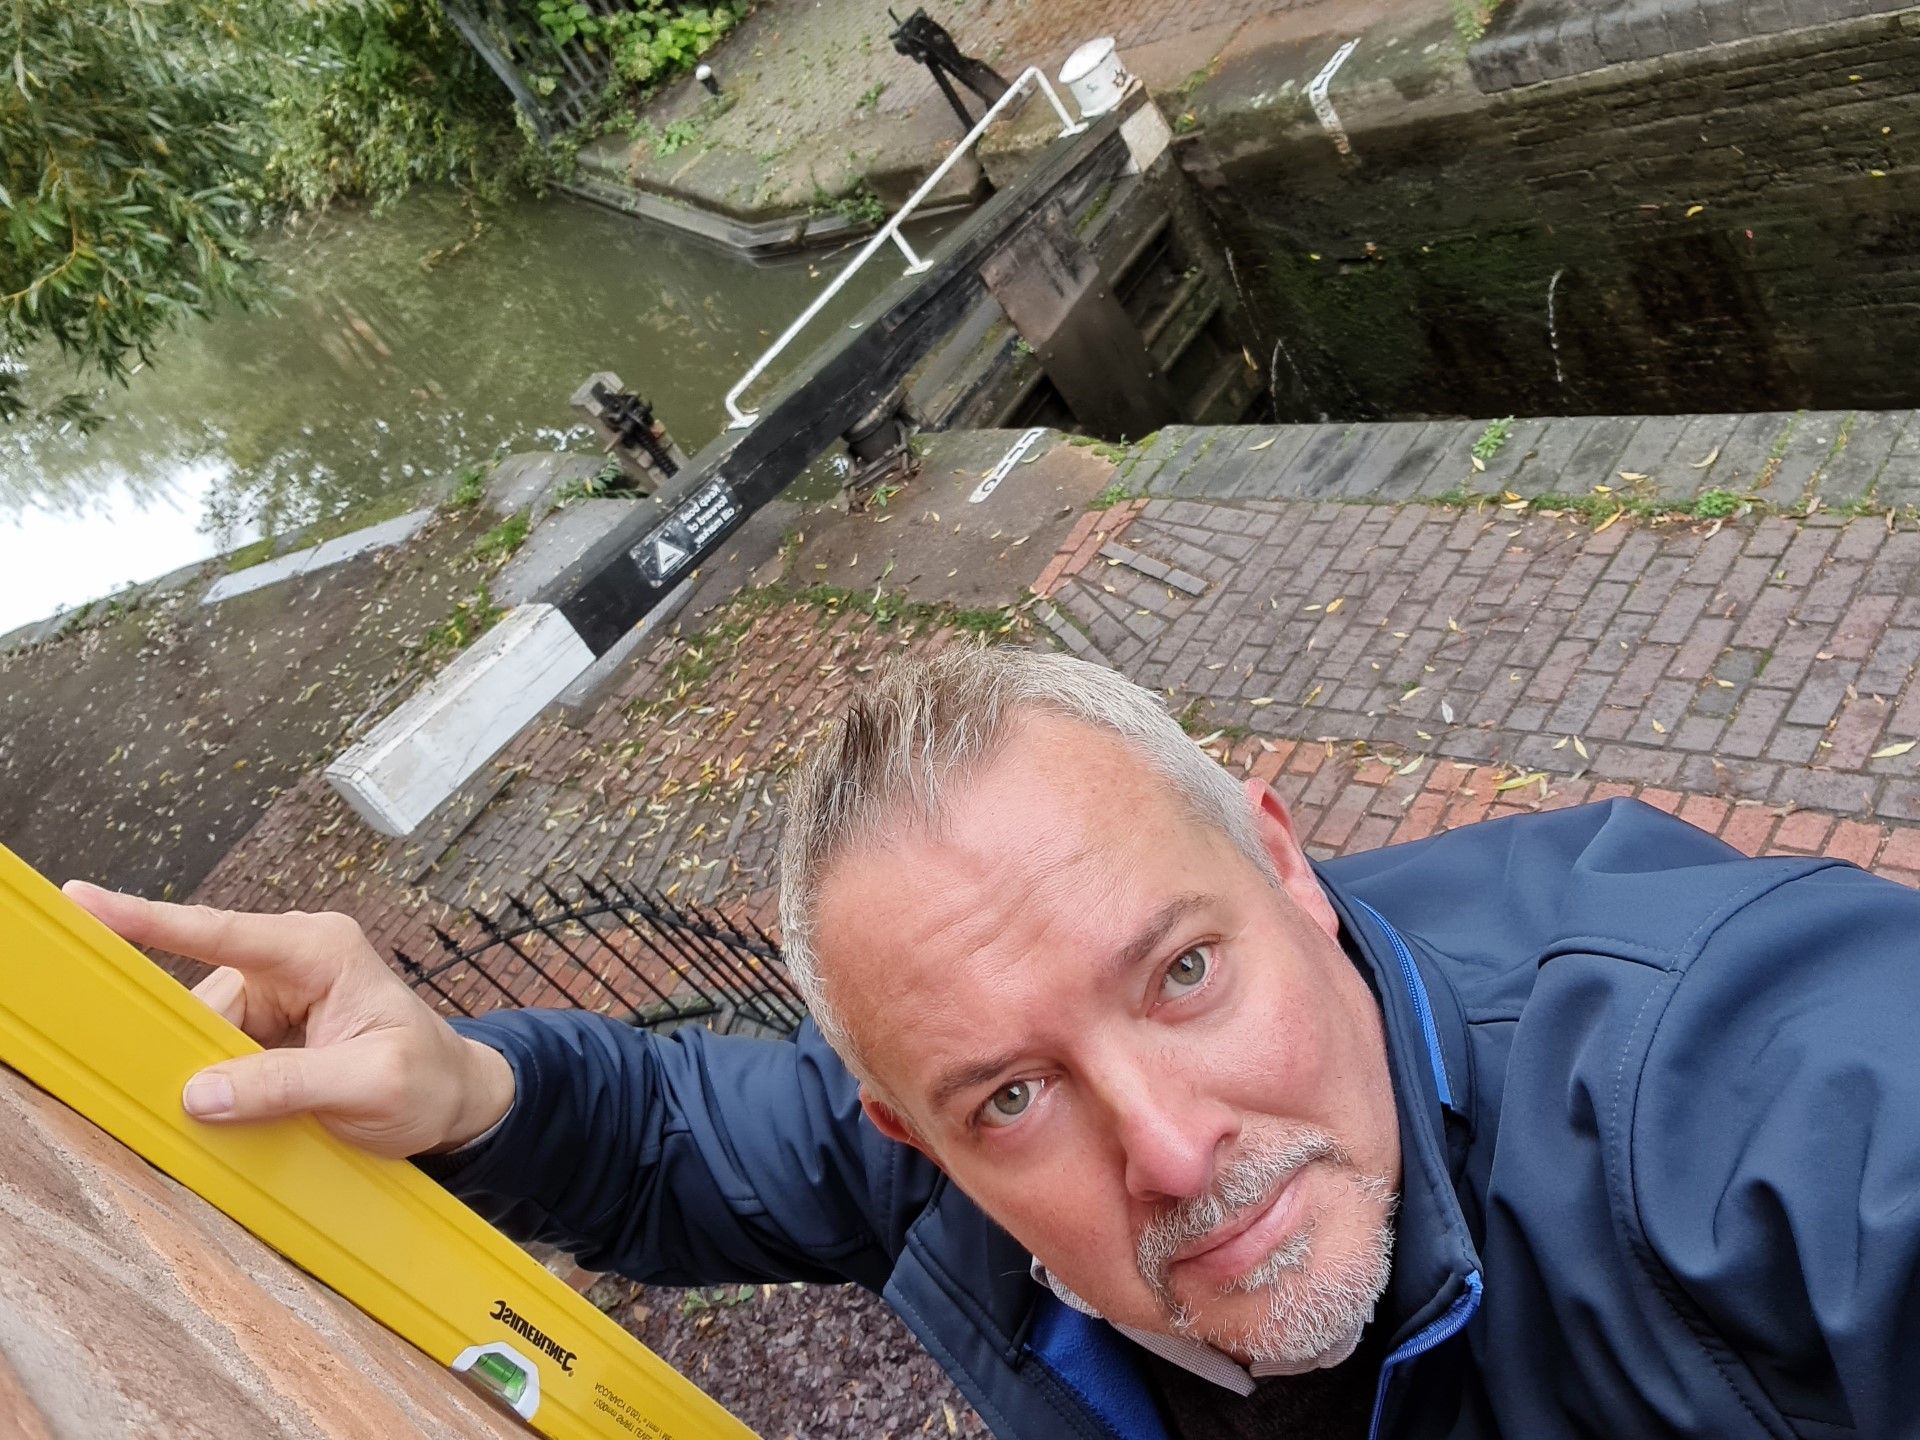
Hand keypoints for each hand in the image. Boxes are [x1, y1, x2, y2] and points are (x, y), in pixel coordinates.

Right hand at [64, 882, 515, 1158]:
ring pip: (207, 1031)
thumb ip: (288, 1085)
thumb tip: (202, 1091)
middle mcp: (295, 959)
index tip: (87, 901)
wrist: (455, 1102)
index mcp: (322, 950)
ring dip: (215, 1072)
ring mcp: (281, 993)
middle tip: (206, 1097)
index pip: (224, 933)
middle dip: (197, 1046)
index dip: (150, 920)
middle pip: (207, 998)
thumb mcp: (370, 1085)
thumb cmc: (428, 1081)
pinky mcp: (271, 1029)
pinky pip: (222, 1052)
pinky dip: (223, 1083)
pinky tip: (250, 1108)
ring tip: (269, 1108)